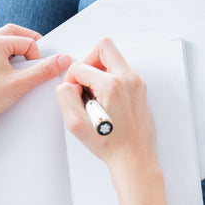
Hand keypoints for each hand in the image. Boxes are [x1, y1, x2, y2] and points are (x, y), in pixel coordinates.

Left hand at [0, 24, 70, 130]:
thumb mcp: (20, 84)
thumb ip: (44, 70)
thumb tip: (62, 60)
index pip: (27, 41)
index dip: (37, 56)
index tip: (38, 71)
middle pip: (12, 33)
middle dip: (27, 43)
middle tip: (36, 56)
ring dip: (13, 51)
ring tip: (19, 66)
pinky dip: (0, 58)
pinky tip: (3, 75)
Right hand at [56, 37, 156, 170]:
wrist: (134, 159)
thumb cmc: (110, 145)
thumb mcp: (76, 124)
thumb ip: (65, 96)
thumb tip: (68, 84)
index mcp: (112, 85)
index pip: (81, 67)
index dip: (71, 80)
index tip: (74, 95)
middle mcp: (128, 79)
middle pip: (104, 46)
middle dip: (88, 60)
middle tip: (84, 81)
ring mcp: (136, 83)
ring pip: (113, 58)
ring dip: (99, 70)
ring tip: (94, 94)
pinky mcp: (140, 89)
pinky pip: (121, 71)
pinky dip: (109, 79)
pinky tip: (104, 100)